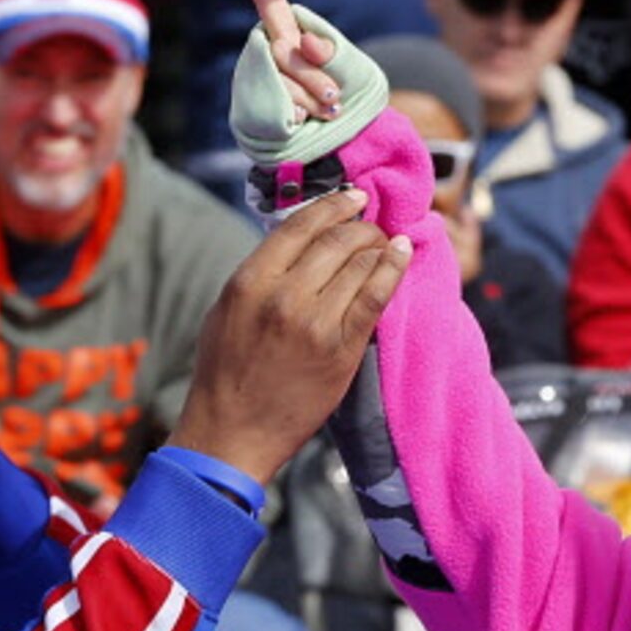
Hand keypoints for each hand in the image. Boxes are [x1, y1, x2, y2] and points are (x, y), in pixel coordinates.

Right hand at [167, 189, 411, 484]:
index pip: (300, 225)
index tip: (353, 198)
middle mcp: (284, 296)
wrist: (233, 433)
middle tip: (372, 226)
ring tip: (386, 243)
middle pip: (337, 240)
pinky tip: (403, 252)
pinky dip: (394, 268)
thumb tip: (301, 241)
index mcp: (250, 281)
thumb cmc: (226, 372)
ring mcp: (316, 323)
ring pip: (361, 262)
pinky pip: (376, 296)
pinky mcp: (342, 349)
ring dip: (380, 245)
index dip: (333, 205)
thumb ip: (261, 273)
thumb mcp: (227, 309)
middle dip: (361, 225)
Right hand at [225, 0, 338, 121]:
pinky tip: (301, 122)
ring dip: (312, 102)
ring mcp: (257, 76)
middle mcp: (267, 49)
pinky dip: (298, 117)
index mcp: (286, 30)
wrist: (334, 134)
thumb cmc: (341, 90)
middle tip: (334, 97)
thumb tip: (304, 43)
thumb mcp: (346, 64)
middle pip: (285, 55)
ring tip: (326, 112)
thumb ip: (329, 50)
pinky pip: (277, 107)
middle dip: (315, 79)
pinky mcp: (253, 104)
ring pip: (283, 84)